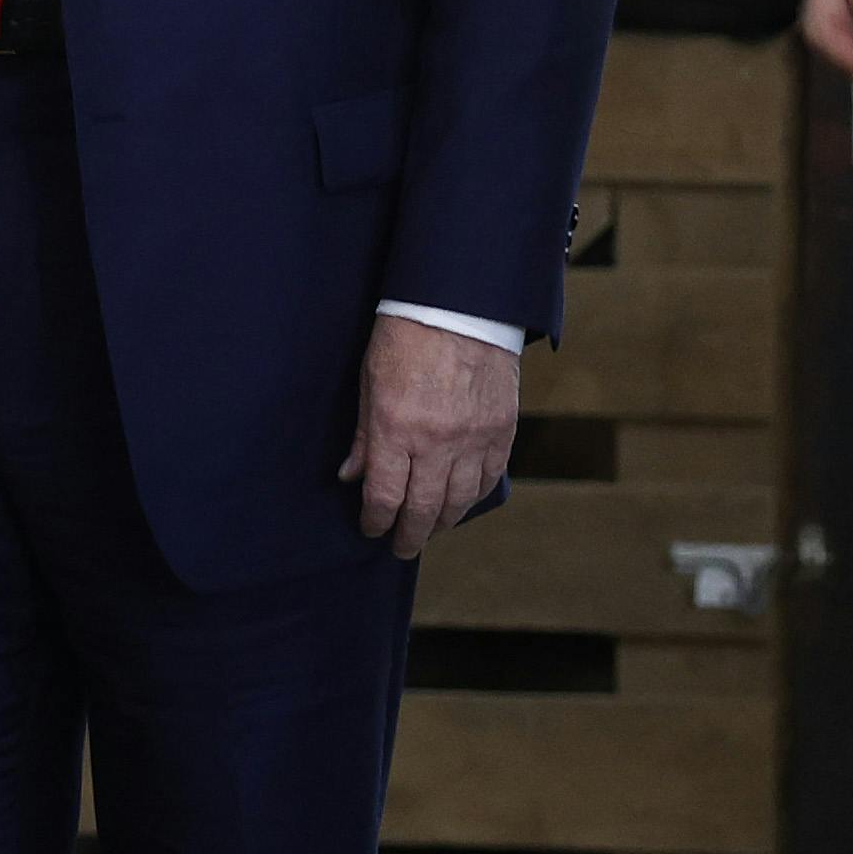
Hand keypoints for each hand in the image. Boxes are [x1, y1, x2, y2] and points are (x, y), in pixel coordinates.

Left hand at [342, 314, 520, 551]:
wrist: (459, 306)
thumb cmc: (406, 338)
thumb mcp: (369, 384)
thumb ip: (364, 437)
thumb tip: (351, 476)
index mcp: (397, 430)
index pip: (385, 497)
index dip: (376, 521)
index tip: (371, 529)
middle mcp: (437, 442)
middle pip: (423, 510)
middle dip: (409, 535)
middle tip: (402, 547)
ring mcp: (474, 439)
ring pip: (460, 501)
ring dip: (443, 522)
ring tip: (430, 529)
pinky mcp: (501, 430)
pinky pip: (489, 477)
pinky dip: (474, 496)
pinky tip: (462, 502)